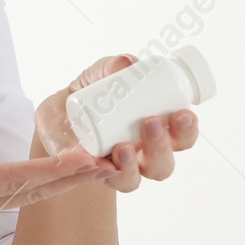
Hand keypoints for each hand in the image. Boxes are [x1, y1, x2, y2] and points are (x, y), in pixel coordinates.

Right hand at [0, 136, 118, 237]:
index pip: (11, 179)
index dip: (49, 170)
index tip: (82, 159)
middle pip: (31, 192)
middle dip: (73, 179)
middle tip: (112, 163)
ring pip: (28, 196)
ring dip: (65, 183)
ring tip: (100, 168)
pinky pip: (17, 194)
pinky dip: (45, 184)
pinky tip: (62, 175)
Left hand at [34, 54, 200, 192]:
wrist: (56, 110)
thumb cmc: (93, 91)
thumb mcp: (101, 74)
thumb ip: (113, 66)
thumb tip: (125, 64)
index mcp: (157, 132)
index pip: (182, 138)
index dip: (188, 130)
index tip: (183, 113)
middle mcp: (140, 157)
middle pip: (163, 165)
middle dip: (162, 147)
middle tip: (152, 122)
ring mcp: (115, 169)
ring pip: (133, 180)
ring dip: (132, 166)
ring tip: (122, 147)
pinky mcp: (88, 174)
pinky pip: (96, 181)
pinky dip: (99, 172)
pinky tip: (98, 162)